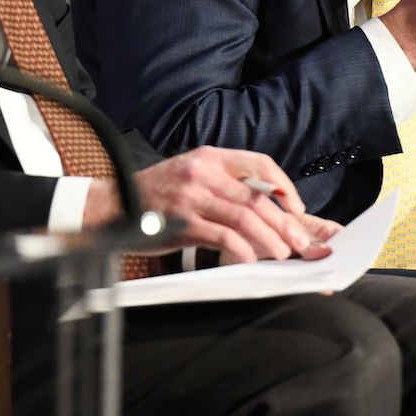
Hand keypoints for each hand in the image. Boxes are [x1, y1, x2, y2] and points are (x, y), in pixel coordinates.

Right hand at [84, 147, 333, 263]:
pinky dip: (243, 249)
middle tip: (301, 242)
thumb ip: (224, 184)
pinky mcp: (182, 222)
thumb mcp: (191, 176)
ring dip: (270, 238)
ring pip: (245, 217)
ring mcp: (191, 196)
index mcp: (210, 157)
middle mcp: (202, 172)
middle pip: (257, 197)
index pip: (259, 164)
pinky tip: (252, 259)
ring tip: (283, 253)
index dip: (284, 186)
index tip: (296, 208)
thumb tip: (265, 205)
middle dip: (286, 223)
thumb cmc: (156, 195)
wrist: (113, 206)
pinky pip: (223, 236)